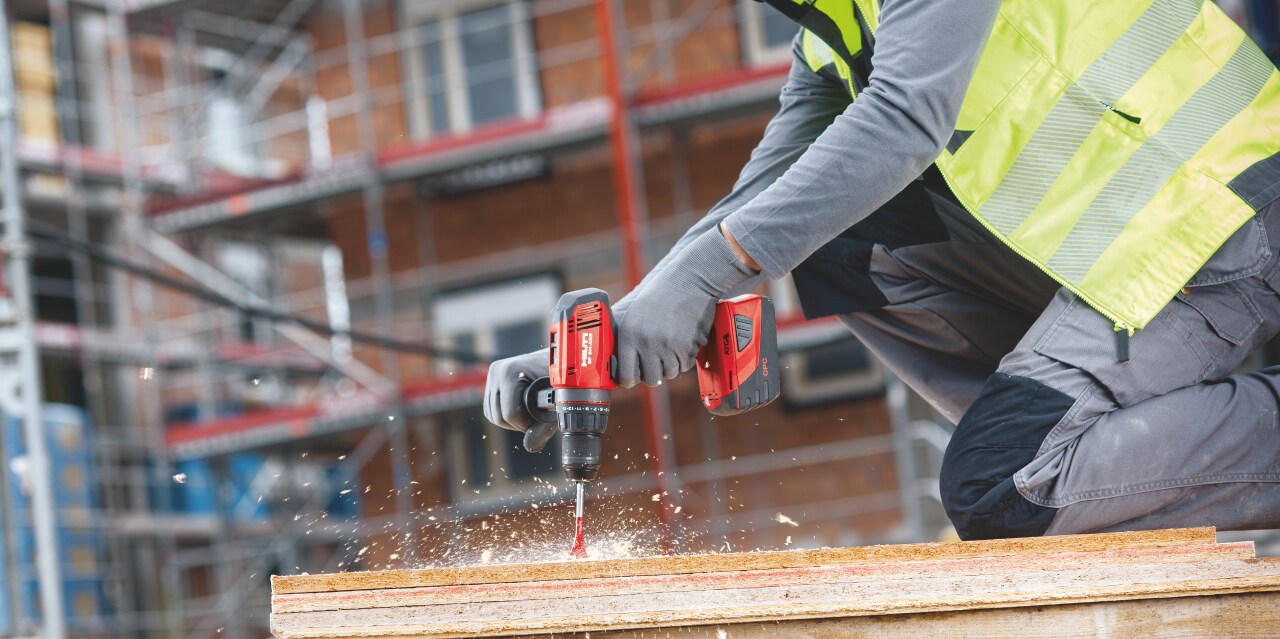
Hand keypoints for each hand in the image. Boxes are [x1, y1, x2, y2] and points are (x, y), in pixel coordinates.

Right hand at [483, 349, 557, 451]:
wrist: (560, 359)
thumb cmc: (562, 378)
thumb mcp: (557, 403)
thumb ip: (546, 427)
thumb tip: (531, 446)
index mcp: (510, 372)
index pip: (510, 413)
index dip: (526, 425)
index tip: (541, 420)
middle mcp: (497, 371)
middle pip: (498, 417)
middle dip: (518, 424)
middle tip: (538, 418)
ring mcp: (492, 374)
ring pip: (492, 415)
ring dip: (511, 421)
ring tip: (531, 413)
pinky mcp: (491, 380)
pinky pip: (490, 410)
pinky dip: (504, 415)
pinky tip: (522, 409)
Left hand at [616, 229, 758, 387]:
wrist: (689, 280)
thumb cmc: (661, 294)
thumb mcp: (634, 312)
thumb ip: (626, 337)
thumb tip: (619, 363)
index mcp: (628, 334)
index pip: (625, 375)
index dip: (630, 380)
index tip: (633, 378)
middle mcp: (645, 342)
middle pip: (650, 379)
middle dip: (654, 373)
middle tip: (657, 362)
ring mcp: (666, 346)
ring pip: (669, 374)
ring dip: (671, 365)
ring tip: (671, 347)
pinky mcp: (686, 347)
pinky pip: (685, 365)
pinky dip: (685, 358)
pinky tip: (683, 341)